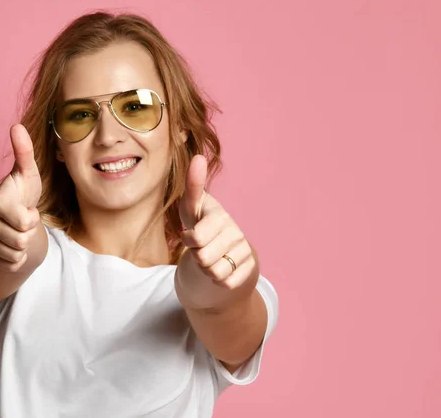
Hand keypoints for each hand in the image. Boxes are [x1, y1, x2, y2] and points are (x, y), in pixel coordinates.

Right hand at [0, 124, 42, 272]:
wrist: (4, 214)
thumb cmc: (19, 191)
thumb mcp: (26, 172)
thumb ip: (24, 152)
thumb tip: (17, 126)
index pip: (25, 222)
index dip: (31, 218)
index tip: (26, 209)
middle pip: (22, 240)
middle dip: (29, 231)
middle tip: (23, 219)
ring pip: (18, 253)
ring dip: (24, 243)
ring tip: (17, 229)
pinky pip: (13, 264)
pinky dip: (18, 256)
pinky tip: (12, 243)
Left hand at [176, 155, 257, 304]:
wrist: (221, 249)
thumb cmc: (200, 224)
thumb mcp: (191, 207)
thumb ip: (193, 185)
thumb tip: (199, 157)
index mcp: (220, 216)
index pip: (197, 237)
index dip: (189, 240)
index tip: (191, 235)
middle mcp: (235, 232)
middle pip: (203, 259)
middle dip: (196, 258)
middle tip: (200, 249)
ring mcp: (244, 250)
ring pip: (215, 273)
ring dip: (206, 271)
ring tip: (209, 258)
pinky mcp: (250, 267)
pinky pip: (227, 283)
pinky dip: (219, 281)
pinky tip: (221, 268)